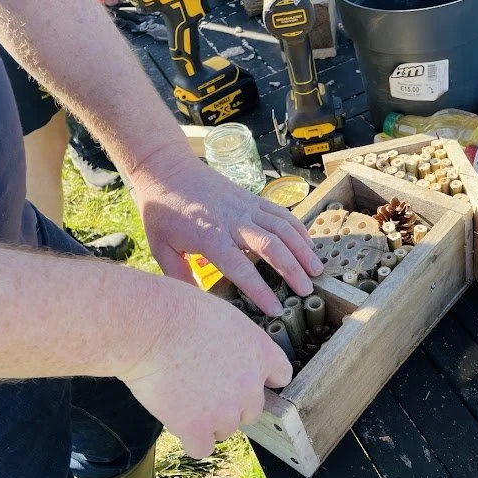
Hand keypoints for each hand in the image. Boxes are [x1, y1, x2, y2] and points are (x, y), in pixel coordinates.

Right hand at [122, 281, 291, 456]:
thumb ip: (237, 342)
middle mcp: (250, 385)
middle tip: (204, 388)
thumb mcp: (224, 316)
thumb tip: (229, 355)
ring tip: (184, 399)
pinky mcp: (198, 427)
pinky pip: (202, 448)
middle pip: (252, 410)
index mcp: (261, 352)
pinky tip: (179, 423)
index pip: (281, 376)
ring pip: (226, 429)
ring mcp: (226, 410)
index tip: (245, 379)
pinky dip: (191, 440)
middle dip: (231, 403)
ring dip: (209, 421)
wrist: (150, 327)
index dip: (261, 380)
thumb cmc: (178, 311)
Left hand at [133, 156, 322, 316]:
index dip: (260, 290)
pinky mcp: (252, 198)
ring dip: (303, 249)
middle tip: (307, 290)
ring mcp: (246, 207)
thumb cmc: (162, 210)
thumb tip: (196, 304)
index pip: (241, 268)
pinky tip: (307, 244)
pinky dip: (298, 228)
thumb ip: (179, 277)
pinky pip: (281, 213)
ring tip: (317, 270)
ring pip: (283, 228)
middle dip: (293, 270)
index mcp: (210, 237)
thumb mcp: (160, 248)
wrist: (166, 168)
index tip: (276, 309)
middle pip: (271, 247)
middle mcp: (233, 221)